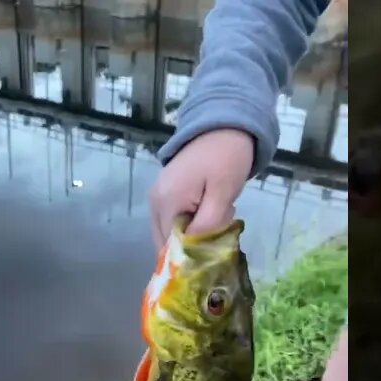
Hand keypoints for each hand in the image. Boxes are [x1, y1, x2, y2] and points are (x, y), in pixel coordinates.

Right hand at [148, 129, 254, 248]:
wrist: (223, 126)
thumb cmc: (226, 158)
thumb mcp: (223, 193)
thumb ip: (207, 225)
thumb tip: (194, 250)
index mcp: (166, 202)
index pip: (171, 246)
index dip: (192, 254)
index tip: (216, 245)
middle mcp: (154, 202)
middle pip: (167, 242)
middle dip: (193, 244)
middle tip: (219, 227)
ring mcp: (157, 196)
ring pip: (171, 232)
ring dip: (194, 233)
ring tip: (216, 215)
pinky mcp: (164, 193)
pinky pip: (173, 220)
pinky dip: (190, 223)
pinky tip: (209, 210)